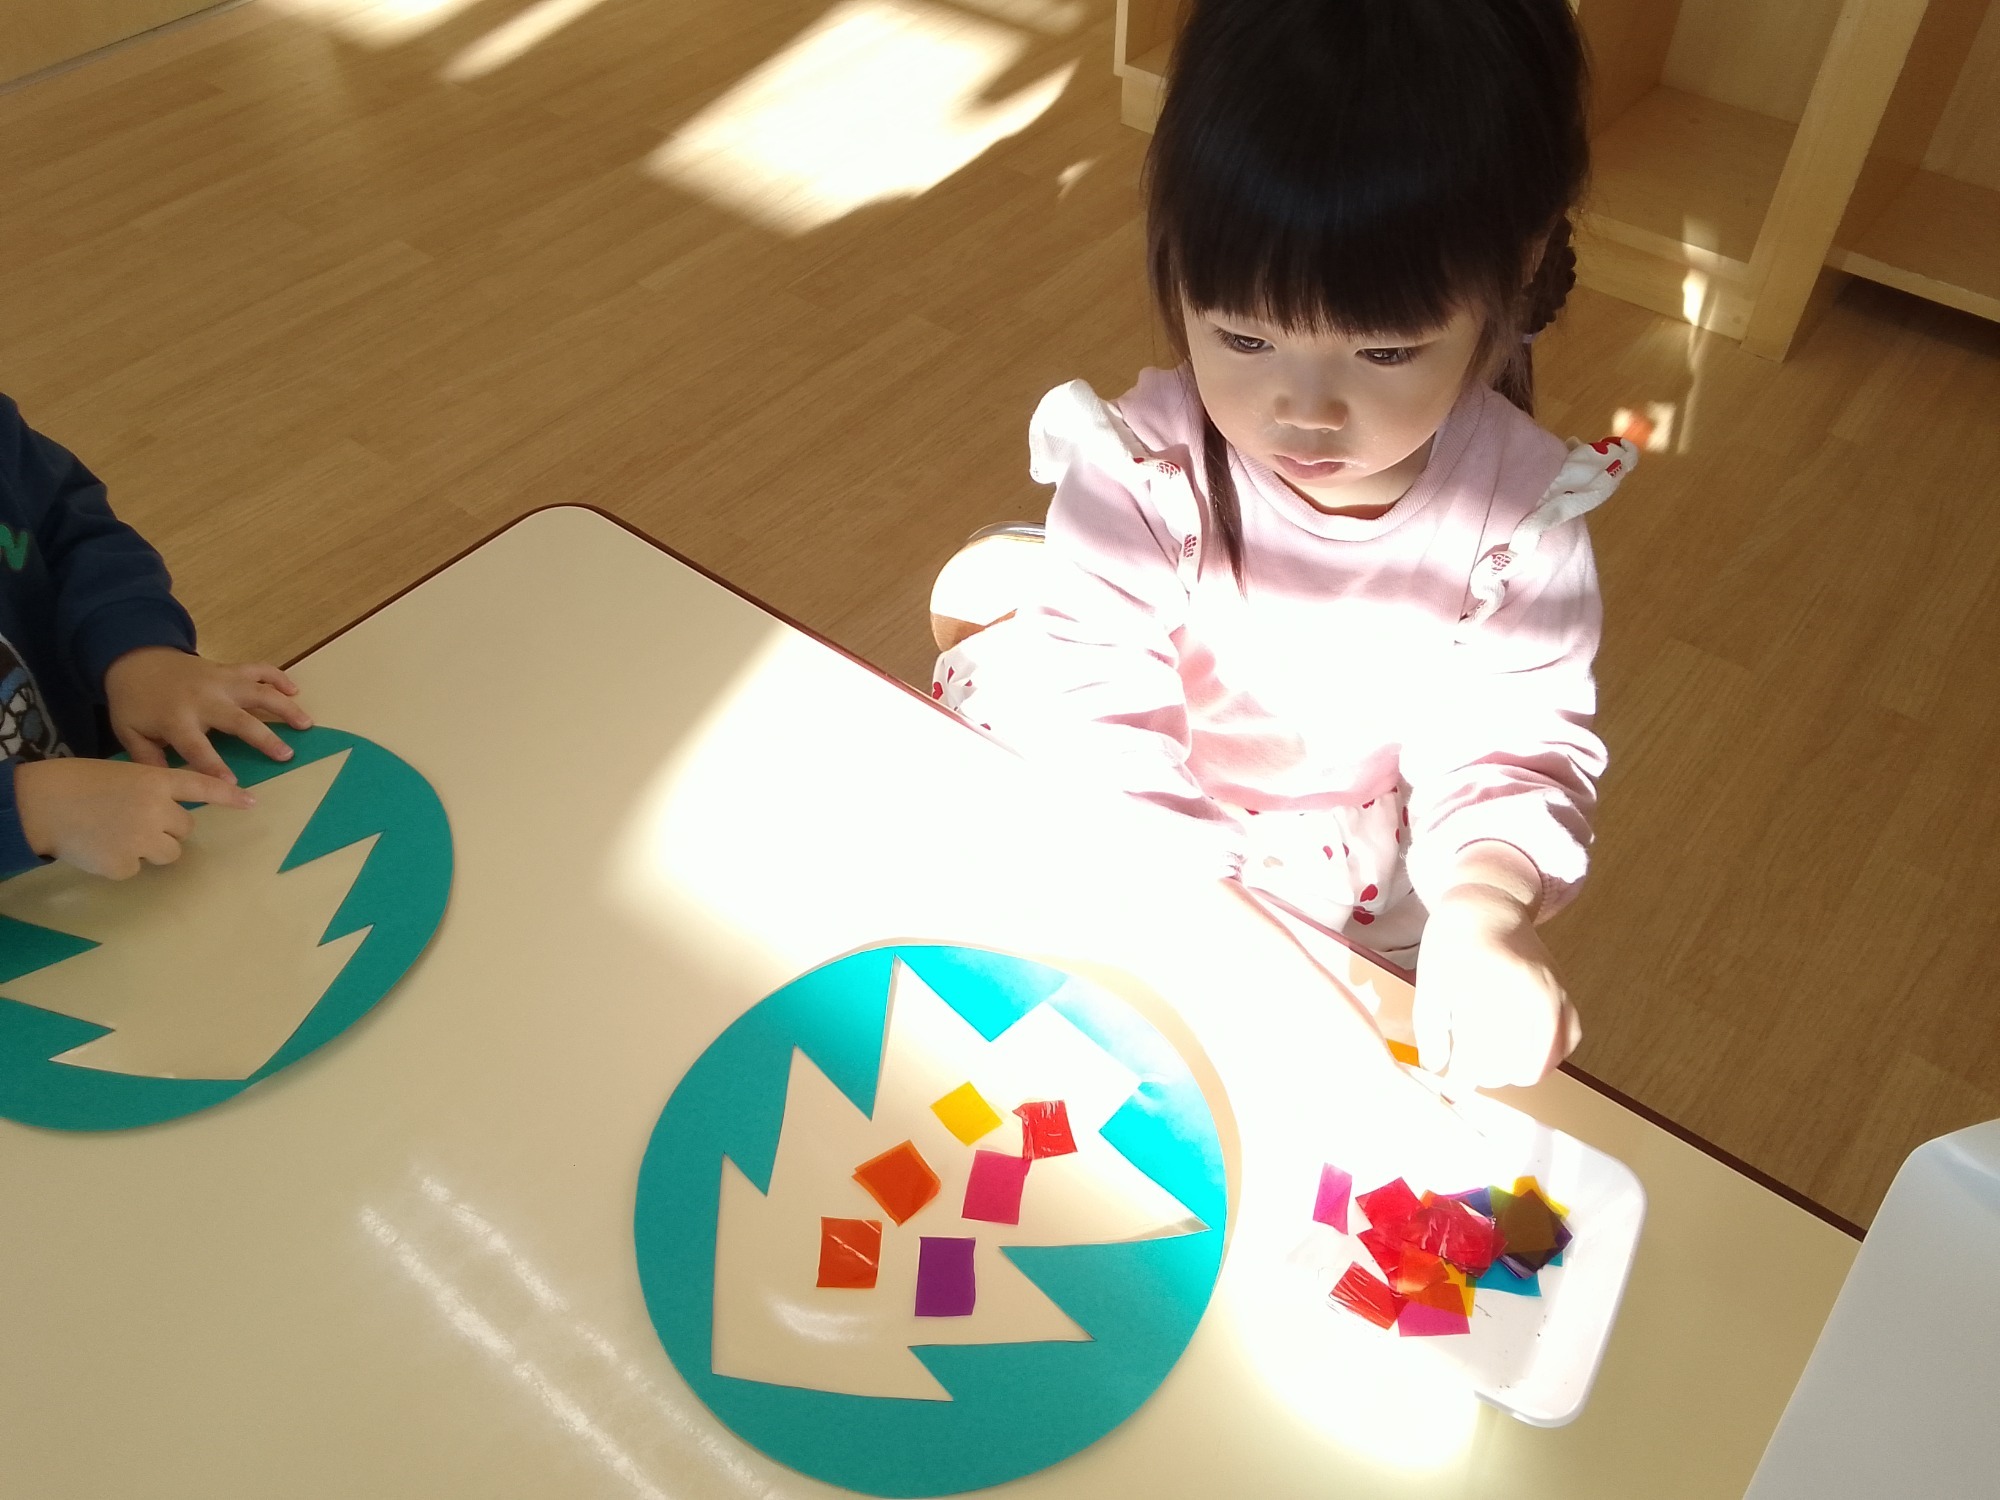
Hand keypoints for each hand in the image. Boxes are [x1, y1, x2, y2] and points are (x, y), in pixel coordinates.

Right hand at [14, 757, 254, 878]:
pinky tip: (98, 847)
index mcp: (154, 781)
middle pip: (185, 829)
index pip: (201, 786)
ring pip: (169, 853)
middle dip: (165, 828)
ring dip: (149, 848)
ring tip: (115, 834)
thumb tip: (170, 816)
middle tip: (131, 820)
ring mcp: (142, 839)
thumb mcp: (122, 775)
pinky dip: (120, 863)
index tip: (252, 802)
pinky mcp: (125, 864)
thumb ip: (151, 791)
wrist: (39, 803)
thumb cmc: (78, 784)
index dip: (228, 795)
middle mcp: (157, 809)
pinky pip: (136, 868)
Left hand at [104, 646, 311, 780]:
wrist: (135, 659)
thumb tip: (166, 786)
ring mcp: (219, 681)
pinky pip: (258, 669)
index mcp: (176, 718)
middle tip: (285, 755)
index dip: (214, 766)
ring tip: (306, 724)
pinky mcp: (228, 669)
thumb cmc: (135, 702)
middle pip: (237, 720)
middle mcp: (202, 698)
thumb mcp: (129, 733)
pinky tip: (295, 690)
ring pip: (257, 692)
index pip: (197, 747)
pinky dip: (278, 677)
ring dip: (284, 707)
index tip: (233, 785)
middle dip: (263, 738)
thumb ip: (147, 759)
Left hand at [1413, 848, 1579, 1088]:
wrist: (1488, 906)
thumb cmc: (1453, 944)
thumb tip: (1437, 1068)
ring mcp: (1553, 986)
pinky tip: (1524, 1053)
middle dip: (1493, 1074)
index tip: (1452, 1086)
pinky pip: (1569, 1037)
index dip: (1466, 1074)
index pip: (1484, 1043)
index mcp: (1489, 977)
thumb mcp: (1430, 981)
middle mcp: (1529, 982)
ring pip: (1549, 1051)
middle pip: (1520, 1053)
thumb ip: (1431, 1027)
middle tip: (1472, 1073)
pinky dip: (1550, 1054)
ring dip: (1522, 1068)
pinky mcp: (1565, 991)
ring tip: (1496, 1064)